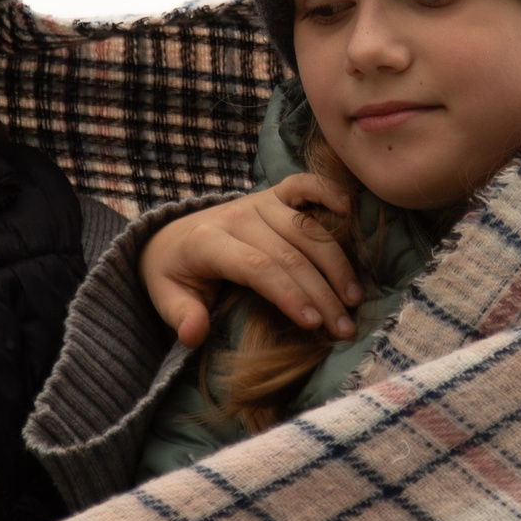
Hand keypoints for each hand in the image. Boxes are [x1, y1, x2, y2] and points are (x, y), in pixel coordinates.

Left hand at [140, 176, 365, 346]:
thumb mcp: (166, 298)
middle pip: (289, 253)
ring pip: (306, 228)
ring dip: (336, 263)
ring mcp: (257, 201)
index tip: (315, 324)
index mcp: (207, 241)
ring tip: (354, 298)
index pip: (257, 267)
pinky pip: (304, 185)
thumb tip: (193, 334)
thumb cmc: (174, 275)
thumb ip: (180, 316)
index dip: (289, 294)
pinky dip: (328, 191)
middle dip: (321, 292)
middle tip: (344, 327)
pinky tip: (351, 211)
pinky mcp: (273, 194)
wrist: (171, 238)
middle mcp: (236, 216)